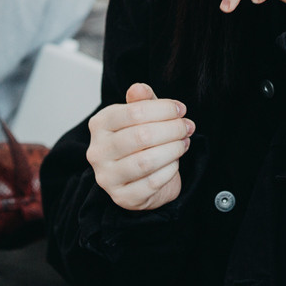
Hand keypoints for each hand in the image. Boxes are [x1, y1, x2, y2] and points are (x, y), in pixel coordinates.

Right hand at [85, 83, 192, 210]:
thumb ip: (142, 100)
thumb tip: (139, 88)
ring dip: (173, 149)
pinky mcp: (122, 197)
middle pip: (142, 136)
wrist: (140, 179)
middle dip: (172, 129)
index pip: (134, 112)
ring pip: (146, 161)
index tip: (181, 110)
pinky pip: (152, 182)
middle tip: (187, 127)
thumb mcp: (142, 116)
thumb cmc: (141, 142)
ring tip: (184, 143)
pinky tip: (175, 162)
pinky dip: (170, 170)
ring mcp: (107, 177)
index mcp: (100, 124)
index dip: (163, 109)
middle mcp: (98, 151)